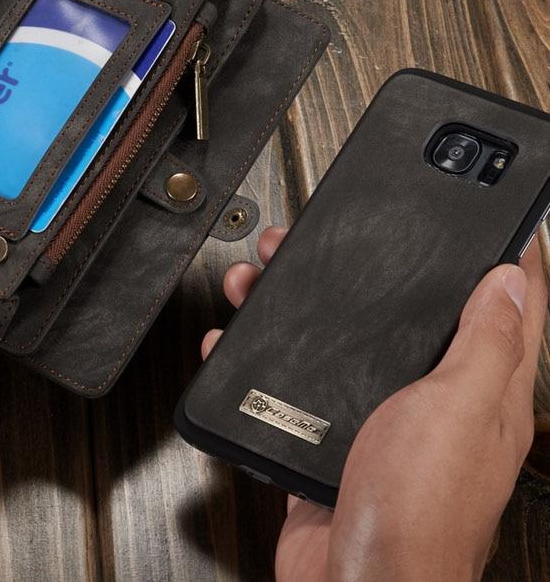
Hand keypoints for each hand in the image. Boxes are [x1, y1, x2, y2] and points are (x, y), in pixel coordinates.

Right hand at [202, 226, 547, 581]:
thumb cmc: (415, 511)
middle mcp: (437, 400)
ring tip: (273, 270)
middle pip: (415, 314)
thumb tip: (511, 281)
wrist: (350, 581)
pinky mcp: (332, 433)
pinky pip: (303, 376)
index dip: (510, 260)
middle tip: (348, 231)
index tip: (500, 218)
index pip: (512, 310)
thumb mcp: (458, 410)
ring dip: (312, 300)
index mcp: (483, 392)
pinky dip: (276, 349)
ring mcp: (381, 415)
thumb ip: (485, 345)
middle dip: (381, 266)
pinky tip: (250, 335)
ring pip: (349, 338)